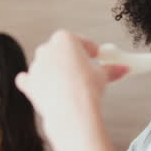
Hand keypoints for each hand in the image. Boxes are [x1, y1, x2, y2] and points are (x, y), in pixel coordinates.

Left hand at [15, 30, 126, 147]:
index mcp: (64, 39)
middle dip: (71, 60)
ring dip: (56, 72)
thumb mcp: (103, 76)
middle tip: (85, 71)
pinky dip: (36, 84)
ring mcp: (36, 66)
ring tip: (71, 86)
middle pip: (61, 52)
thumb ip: (110, 70)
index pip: (79, 41)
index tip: (96, 56)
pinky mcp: (29, 83)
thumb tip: (122, 69)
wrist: (71, 112)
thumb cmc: (86, 90)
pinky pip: (29, 80)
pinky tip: (47, 89)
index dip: (90, 50)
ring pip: (47, 66)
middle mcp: (47, 49)